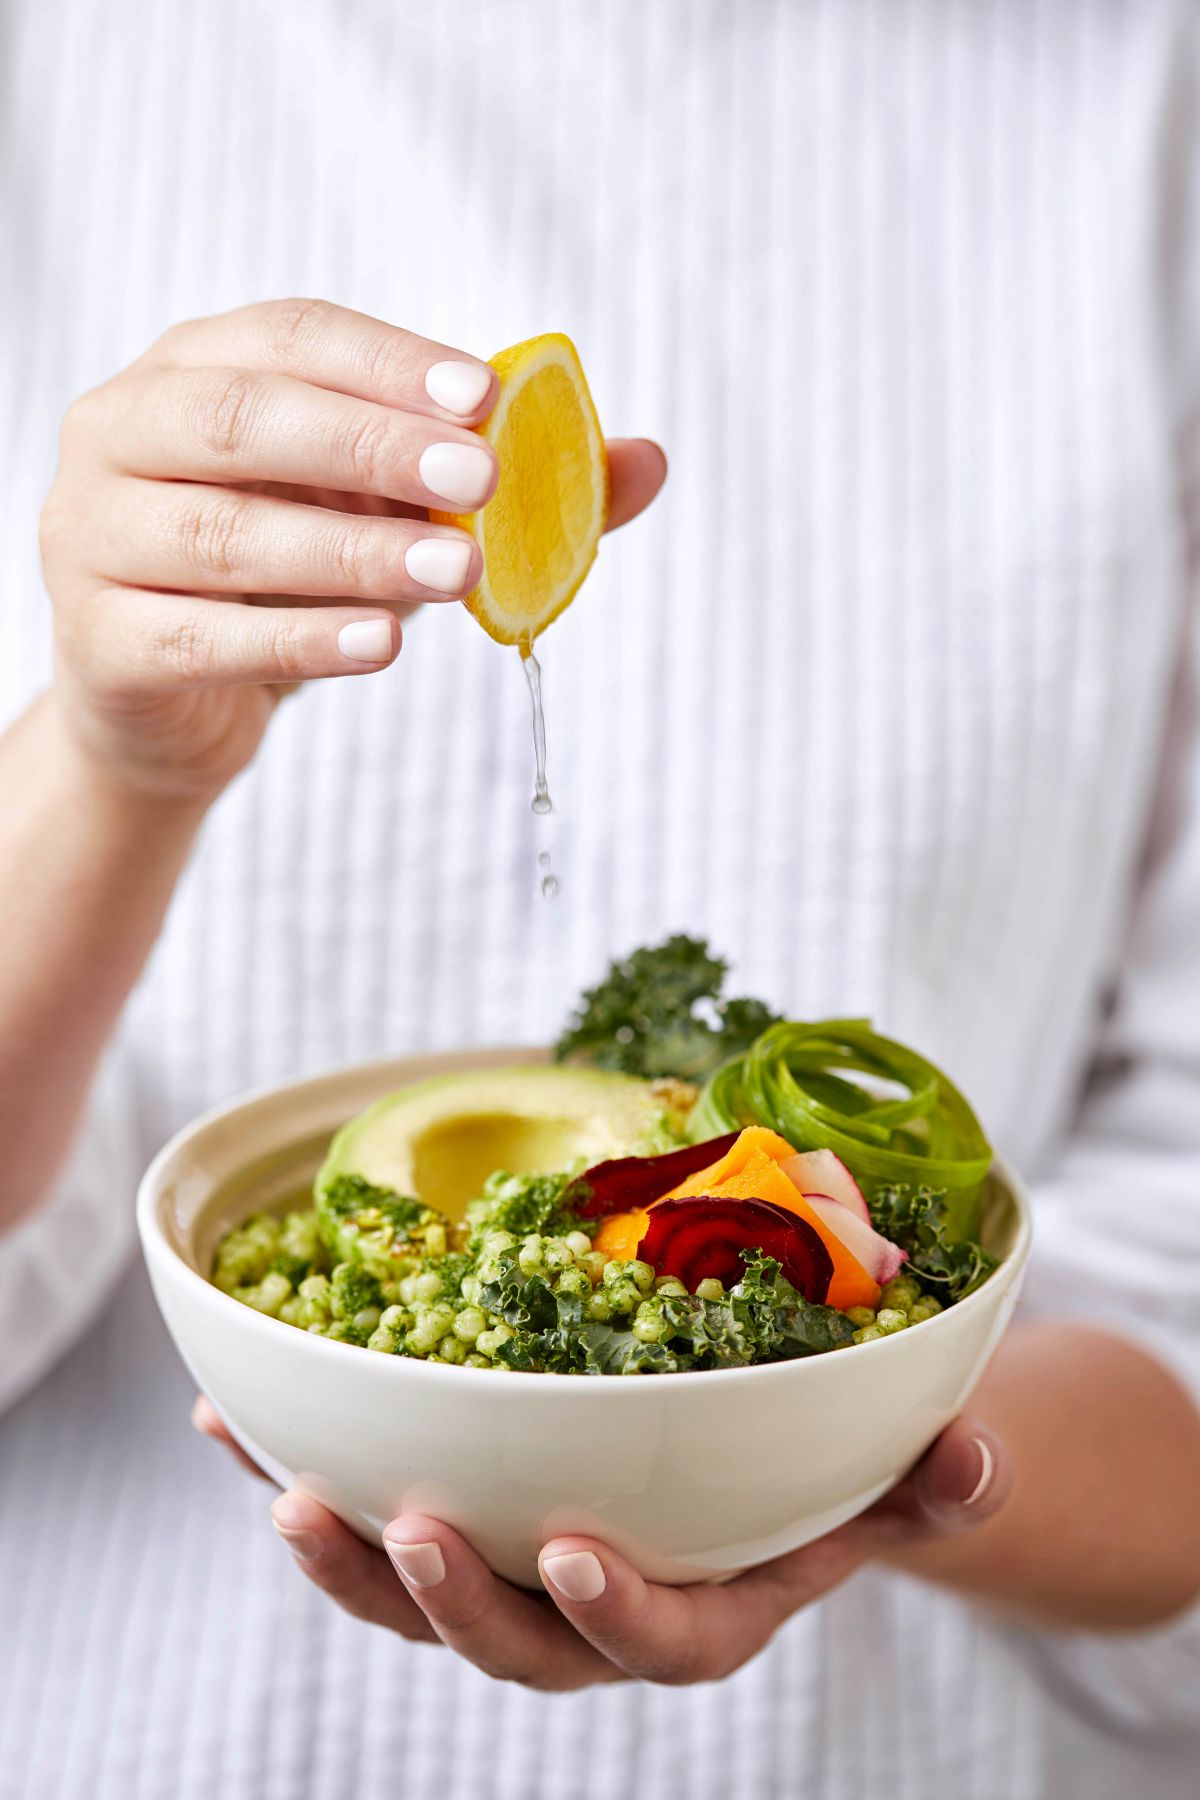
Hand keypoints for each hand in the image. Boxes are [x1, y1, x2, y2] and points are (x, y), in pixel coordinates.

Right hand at [41, 298, 665, 804]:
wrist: (166, 695)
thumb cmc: (285, 575)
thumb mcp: (384, 513)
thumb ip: (498, 484)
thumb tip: (645, 460)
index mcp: (194, 367)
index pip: (292, 337)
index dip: (390, 364)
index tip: (488, 398)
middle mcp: (124, 431)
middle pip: (246, 418)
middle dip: (371, 445)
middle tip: (480, 482)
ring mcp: (93, 535)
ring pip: (226, 533)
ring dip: (352, 552)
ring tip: (454, 575)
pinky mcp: (99, 640)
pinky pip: (204, 635)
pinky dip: (301, 640)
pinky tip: (385, 646)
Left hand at [193, 1396, 1008, 1688]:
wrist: (751, 1467)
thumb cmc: (820, 1470)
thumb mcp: (888, 1471)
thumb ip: (930, 1478)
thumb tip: (976, 1455)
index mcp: (700, 1606)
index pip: (659, 1643)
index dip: (616, 1614)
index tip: (577, 1553)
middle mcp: (591, 1609)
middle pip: (510, 1642)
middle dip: (450, 1602)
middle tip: (408, 1528)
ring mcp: (509, 1572)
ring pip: (418, 1597)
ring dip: (348, 1553)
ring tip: (288, 1493)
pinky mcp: (449, 1517)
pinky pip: (367, 1507)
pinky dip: (299, 1469)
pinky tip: (231, 1419)